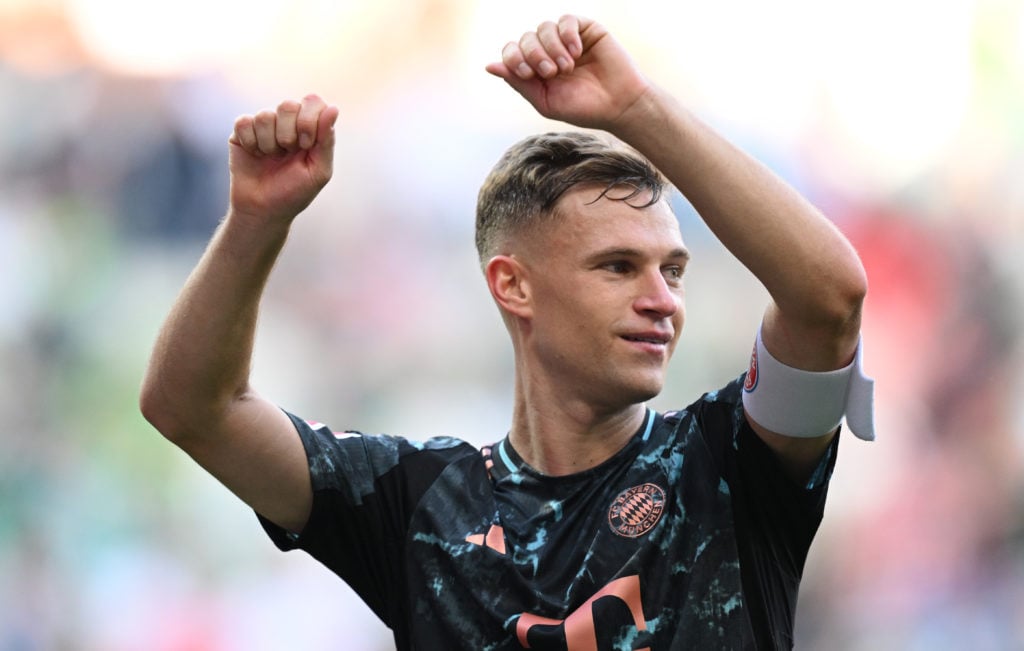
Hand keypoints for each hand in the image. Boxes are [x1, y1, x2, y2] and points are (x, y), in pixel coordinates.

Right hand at [228, 94, 338, 224]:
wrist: (263, 209)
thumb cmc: (295, 192)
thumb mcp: (319, 171)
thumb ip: (327, 140)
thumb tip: (333, 108)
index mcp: (311, 127)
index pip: (313, 101)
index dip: (309, 121)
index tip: (306, 145)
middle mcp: (288, 122)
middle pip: (288, 105)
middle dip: (289, 135)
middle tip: (288, 153)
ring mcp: (265, 125)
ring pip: (265, 116)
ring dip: (269, 144)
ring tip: (271, 158)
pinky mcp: (242, 131)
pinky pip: (244, 123)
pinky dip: (251, 143)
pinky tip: (255, 155)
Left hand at [485, 15, 650, 130]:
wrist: (619, 105)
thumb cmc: (583, 108)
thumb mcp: (545, 101)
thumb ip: (519, 82)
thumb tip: (490, 66)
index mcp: (535, 69)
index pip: (511, 52)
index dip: (514, 58)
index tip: (529, 74)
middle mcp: (548, 51)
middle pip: (525, 38)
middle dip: (534, 54)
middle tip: (552, 72)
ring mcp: (566, 39)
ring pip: (544, 28)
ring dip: (552, 47)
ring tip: (567, 66)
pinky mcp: (585, 29)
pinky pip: (566, 20)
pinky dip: (567, 35)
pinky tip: (577, 52)